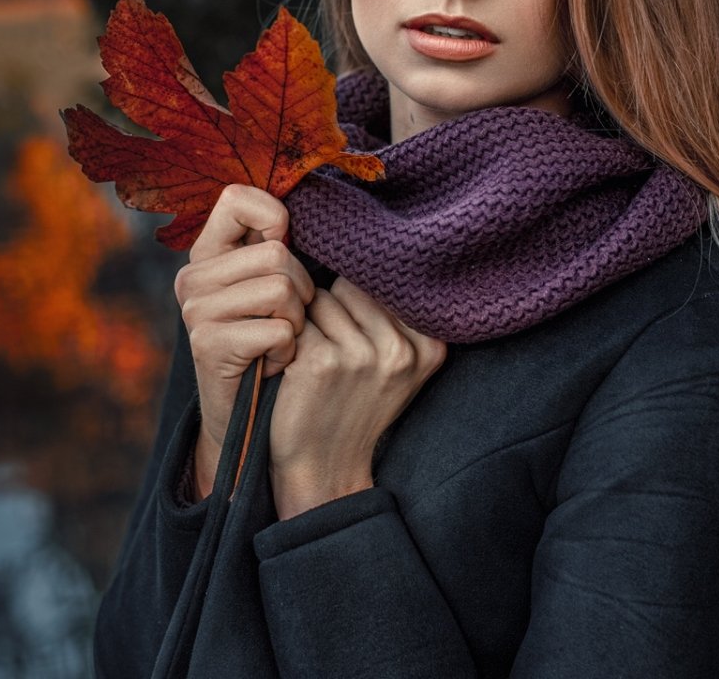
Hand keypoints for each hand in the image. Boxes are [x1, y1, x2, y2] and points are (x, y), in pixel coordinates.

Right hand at [173, 184, 315, 499]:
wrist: (249, 420)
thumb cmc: (273, 345)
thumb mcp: (276, 289)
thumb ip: (279, 247)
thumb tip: (313, 211)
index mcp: (208, 253)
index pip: (236, 199)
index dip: (273, 217)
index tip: (286, 246)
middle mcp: (193, 276)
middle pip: (276, 254)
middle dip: (301, 291)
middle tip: (288, 321)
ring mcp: (195, 310)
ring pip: (279, 289)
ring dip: (296, 323)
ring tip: (281, 343)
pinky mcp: (207, 344)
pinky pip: (276, 330)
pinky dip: (286, 351)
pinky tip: (271, 365)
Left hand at [267, 276, 447, 519]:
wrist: (325, 468)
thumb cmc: (354, 406)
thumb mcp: (394, 365)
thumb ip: (393, 316)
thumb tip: (364, 250)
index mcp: (430, 345)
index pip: (385, 283)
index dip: (358, 300)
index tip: (352, 331)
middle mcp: (401, 349)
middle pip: (351, 285)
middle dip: (333, 308)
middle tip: (332, 349)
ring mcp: (363, 356)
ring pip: (320, 299)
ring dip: (308, 323)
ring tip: (316, 361)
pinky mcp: (323, 362)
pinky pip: (296, 321)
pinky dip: (288, 339)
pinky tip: (295, 369)